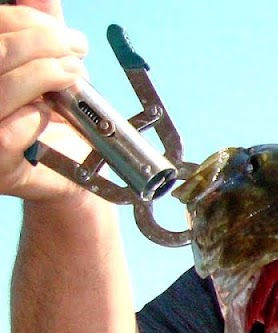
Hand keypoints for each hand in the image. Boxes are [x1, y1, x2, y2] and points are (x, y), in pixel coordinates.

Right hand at [0, 0, 91, 201]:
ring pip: (3, 87)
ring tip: (74, 73)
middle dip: (44, 44)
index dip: (26, 23)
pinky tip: (49, 116)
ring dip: (47, 74)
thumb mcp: (45, 66)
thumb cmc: (54, 115)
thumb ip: (39, 28)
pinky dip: (36, 118)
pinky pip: (9, 132)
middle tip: (78, 49)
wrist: (70, 173)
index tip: (63, 33)